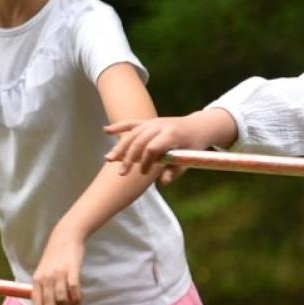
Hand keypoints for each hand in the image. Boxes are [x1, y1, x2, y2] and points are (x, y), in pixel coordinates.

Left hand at [31, 231, 85, 304]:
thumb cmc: (55, 257)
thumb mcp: (43, 272)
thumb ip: (43, 290)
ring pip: (62, 301)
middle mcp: (45, 279)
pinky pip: (74, 291)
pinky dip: (78, 301)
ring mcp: (58, 275)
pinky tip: (80, 303)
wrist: (65, 236)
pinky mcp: (71, 270)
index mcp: (36, 281)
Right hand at [105, 109, 234, 183]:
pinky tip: (105, 130)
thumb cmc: (193, 146)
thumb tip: (162, 183)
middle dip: (129, 158)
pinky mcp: (148, 121)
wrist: (198, 127)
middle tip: (122, 173)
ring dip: (120, 146)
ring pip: (133, 133)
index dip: (147, 161)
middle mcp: (160, 126)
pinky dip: (119, 126)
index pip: (153, 147)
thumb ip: (175, 171)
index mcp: (172, 135)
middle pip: (139, 141)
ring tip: (109, 159)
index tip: (145, 173)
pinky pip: (132, 123)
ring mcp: (153, 122)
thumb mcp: (189, 159)